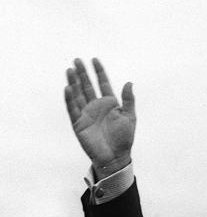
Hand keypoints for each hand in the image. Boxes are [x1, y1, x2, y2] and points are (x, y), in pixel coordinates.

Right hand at [64, 58, 135, 178]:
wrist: (115, 156)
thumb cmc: (124, 138)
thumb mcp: (129, 117)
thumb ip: (128, 100)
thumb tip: (129, 82)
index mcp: (109, 104)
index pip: (103, 84)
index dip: (99, 72)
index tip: (94, 60)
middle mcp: (96, 106)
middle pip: (87, 86)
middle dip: (83, 73)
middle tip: (77, 60)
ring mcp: (86, 114)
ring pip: (78, 95)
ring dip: (74, 82)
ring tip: (70, 70)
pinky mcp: (79, 123)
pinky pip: (73, 109)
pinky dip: (70, 99)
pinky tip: (68, 88)